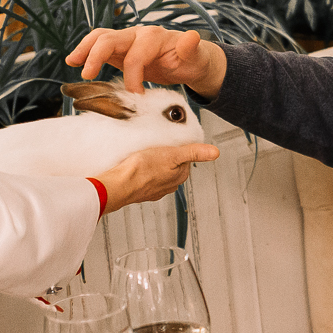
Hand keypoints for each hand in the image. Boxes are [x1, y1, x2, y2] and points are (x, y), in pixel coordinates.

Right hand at [68, 26, 227, 97]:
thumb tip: (192, 37)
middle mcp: (137, 34)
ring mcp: (127, 41)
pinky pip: (100, 47)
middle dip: (96, 56)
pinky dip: (86, 52)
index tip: (136, 95)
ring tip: (72, 63)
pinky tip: (74, 61)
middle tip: (87, 76)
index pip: (136, 55)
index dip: (133, 76)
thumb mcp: (196, 57)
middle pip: (110, 39)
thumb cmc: (193, 59)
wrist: (191, 60)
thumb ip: (191, 48)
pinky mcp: (120, 50)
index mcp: (154, 37)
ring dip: (85, 50)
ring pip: (100, 38)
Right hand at [93, 142, 219, 212]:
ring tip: (144, 155)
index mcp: (179, 177)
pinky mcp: (139, 190)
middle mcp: (168, 186)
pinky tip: (135, 165)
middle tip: (155, 146)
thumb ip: (194, 152)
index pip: (185, 159)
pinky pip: (144, 178)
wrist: (118, 185)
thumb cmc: (142, 170)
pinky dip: (141, 171)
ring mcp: (153, 190)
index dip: (178, 148)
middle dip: (166, 156)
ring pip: (158, 172)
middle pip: (172, 165)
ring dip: (153, 164)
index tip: (170, 142)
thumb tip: (215, 152)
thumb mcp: (172, 154)